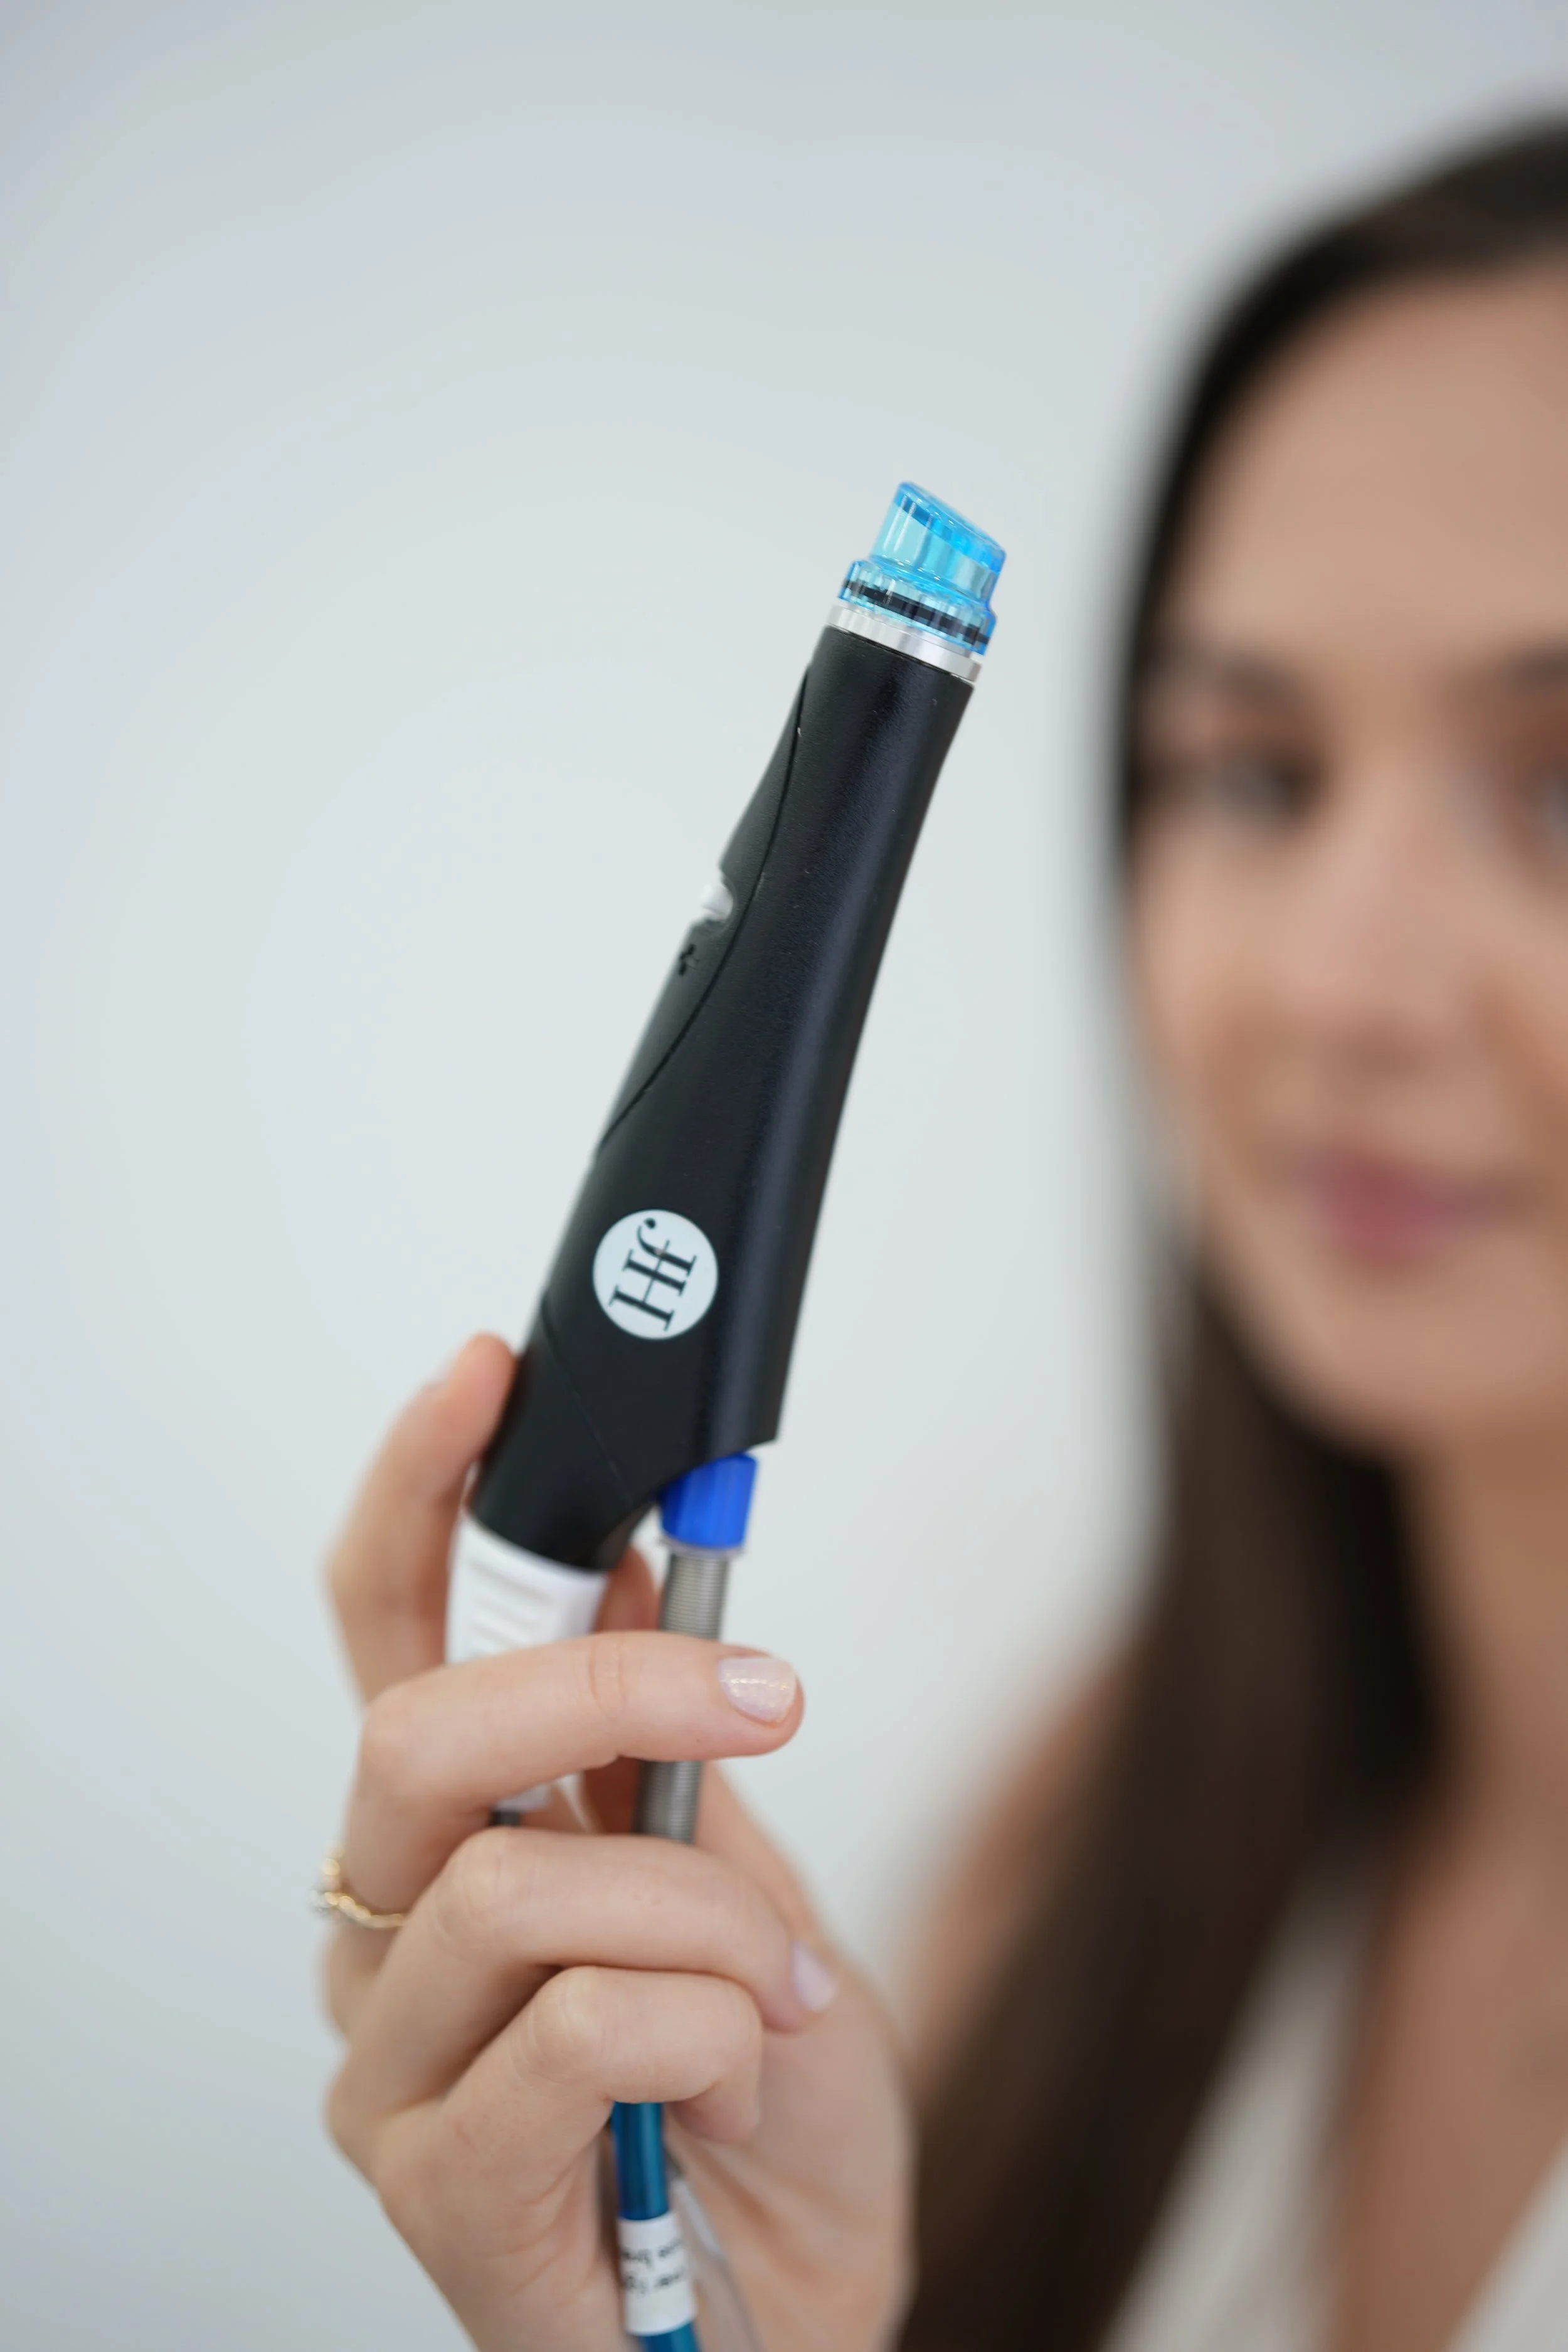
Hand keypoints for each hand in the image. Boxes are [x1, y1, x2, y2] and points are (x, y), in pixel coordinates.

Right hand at [321, 1336, 912, 2351]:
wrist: (797, 2308)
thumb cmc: (755, 2103)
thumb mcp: (741, 1876)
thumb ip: (661, 1738)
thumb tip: (640, 1553)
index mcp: (452, 1839)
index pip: (386, 1630)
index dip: (422, 1489)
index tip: (492, 1370)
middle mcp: (387, 1936)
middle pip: (421, 1731)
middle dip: (610, 1683)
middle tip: (763, 1687)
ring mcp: (393, 2067)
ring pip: (519, 1884)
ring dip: (702, 1913)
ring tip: (772, 1988)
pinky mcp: (438, 2186)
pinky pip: (576, 2031)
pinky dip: (701, 2030)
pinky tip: (729, 2078)